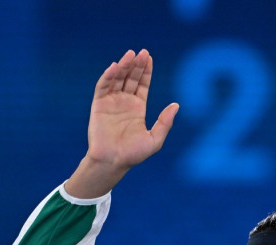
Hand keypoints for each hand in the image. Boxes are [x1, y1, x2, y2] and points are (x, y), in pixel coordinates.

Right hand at [66, 49, 178, 197]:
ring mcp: (111, 102)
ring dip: (123, 66)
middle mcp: (124, 102)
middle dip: (136, 65)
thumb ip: (165, 122)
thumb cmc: (134, 154)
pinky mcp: (99, 105)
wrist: (113, 162)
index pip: (142, 84)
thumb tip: (176, 105)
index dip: (146, 71)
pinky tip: (115, 66)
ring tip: (130, 54)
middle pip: (131, 78)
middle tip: (142, 52)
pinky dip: (108, 76)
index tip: (149, 57)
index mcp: (138, 108)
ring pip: (117, 79)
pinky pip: (103, 87)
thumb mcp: (155, 138)